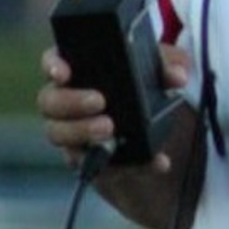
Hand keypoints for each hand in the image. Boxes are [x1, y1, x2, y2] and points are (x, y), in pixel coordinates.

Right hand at [37, 43, 190, 171]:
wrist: (156, 127)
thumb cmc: (147, 83)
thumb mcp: (162, 68)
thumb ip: (170, 64)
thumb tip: (177, 76)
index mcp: (80, 69)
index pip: (54, 62)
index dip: (53, 65)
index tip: (63, 73)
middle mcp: (67, 101)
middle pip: (50, 101)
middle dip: (71, 102)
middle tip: (99, 102)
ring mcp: (72, 132)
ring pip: (59, 134)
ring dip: (82, 132)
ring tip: (109, 130)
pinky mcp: (88, 160)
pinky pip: (95, 165)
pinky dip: (127, 164)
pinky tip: (152, 160)